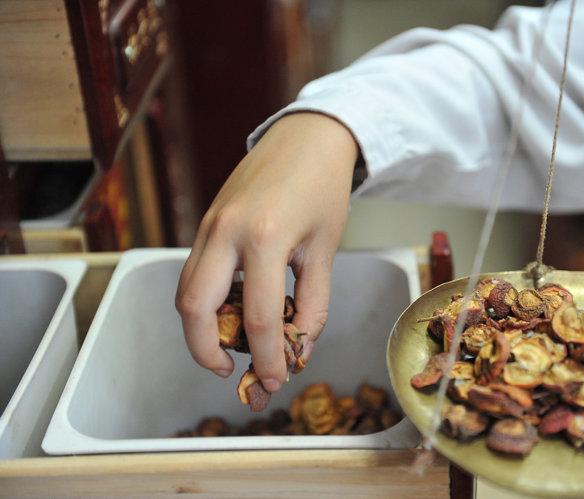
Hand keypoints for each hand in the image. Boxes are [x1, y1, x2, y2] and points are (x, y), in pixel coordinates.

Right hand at [175, 112, 358, 391]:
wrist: (307, 137)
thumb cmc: (322, 189)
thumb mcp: (325, 249)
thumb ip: (313, 304)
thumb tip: (299, 348)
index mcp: (264, 237)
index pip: (258, 317)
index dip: (265, 358)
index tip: (273, 380)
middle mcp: (225, 231)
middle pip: (194, 308)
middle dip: (206, 350)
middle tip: (230, 368)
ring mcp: (209, 224)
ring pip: (185, 290)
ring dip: (201, 326)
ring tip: (233, 342)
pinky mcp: (206, 222)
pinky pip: (194, 270)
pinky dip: (205, 299)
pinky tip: (232, 308)